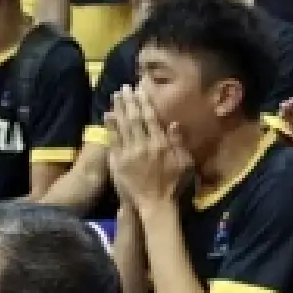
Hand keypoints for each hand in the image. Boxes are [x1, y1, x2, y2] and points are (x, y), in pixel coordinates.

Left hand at [104, 87, 193, 210]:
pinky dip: (110, 126)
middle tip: (124, 88)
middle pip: (134, 118)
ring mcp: (129, 153)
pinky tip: (107, 115)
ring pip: (122, 126)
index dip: (144, 103)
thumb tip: (174, 123)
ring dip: (118, 109)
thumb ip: (179, 143)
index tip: (140, 90)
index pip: (151, 118)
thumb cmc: (173, 185)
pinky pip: (113, 140)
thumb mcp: (185, 164)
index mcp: (161, 144)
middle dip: (129, 101)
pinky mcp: (118, 161)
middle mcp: (144, 145)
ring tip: (115, 95)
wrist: (155, 205)